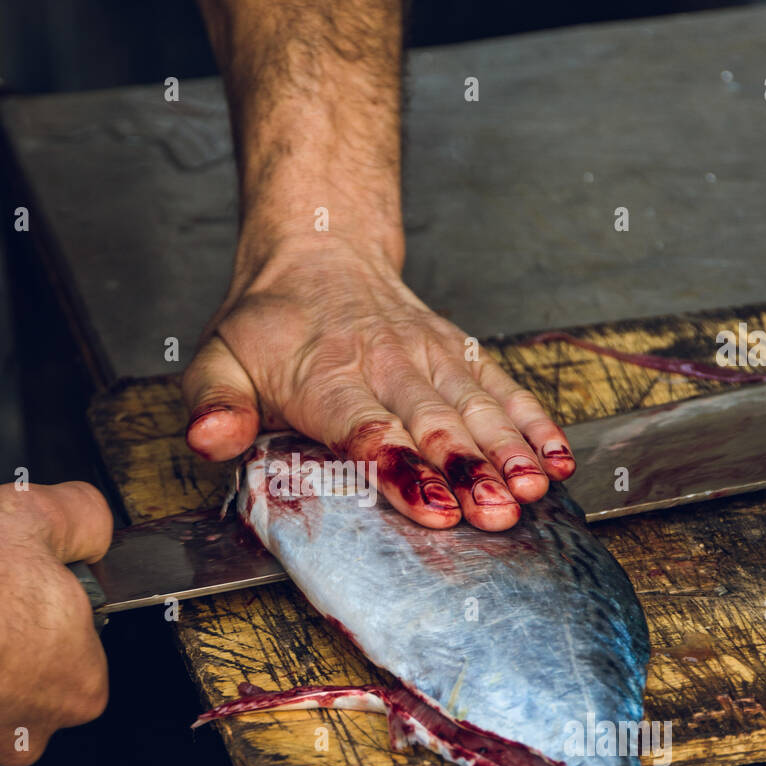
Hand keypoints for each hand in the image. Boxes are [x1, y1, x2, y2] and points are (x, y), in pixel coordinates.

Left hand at [183, 236, 575, 529]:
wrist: (318, 252)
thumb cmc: (268, 326)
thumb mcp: (217, 359)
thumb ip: (213, 404)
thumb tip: (208, 439)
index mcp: (324, 375)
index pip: (363, 424)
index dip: (398, 465)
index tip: (428, 501)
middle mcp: (383, 363)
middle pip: (430, 421)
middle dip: (465, 468)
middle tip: (492, 512)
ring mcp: (429, 356)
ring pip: (475, 406)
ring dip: (507, 450)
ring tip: (532, 490)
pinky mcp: (459, 353)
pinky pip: (503, 388)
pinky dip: (534, 423)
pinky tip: (557, 459)